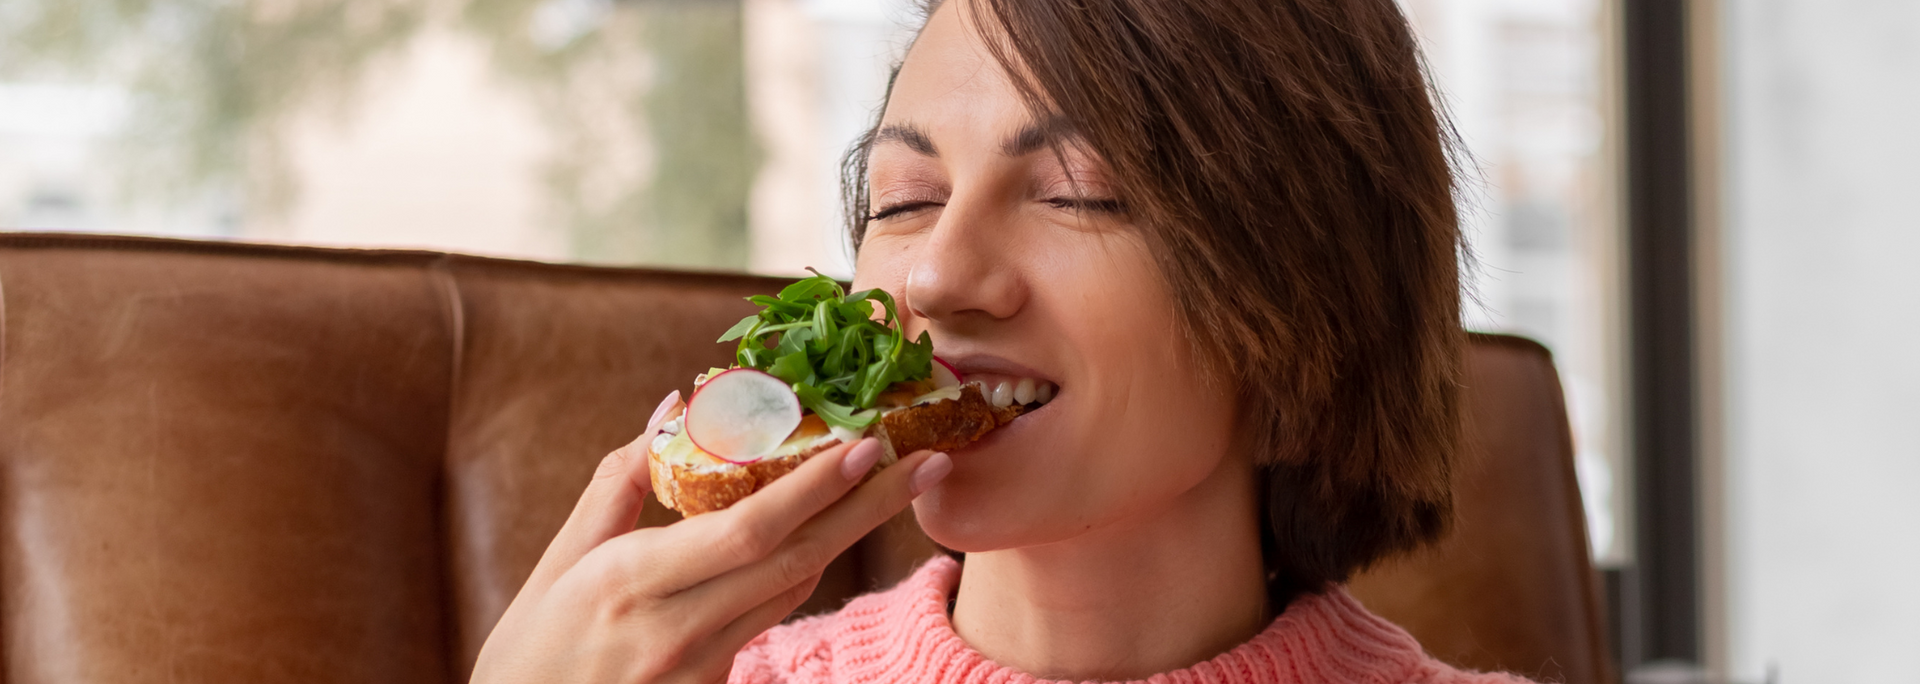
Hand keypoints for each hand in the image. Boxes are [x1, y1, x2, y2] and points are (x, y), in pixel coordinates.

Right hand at [470, 392, 952, 683]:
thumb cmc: (530, 649)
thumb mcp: (559, 562)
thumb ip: (617, 483)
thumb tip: (670, 407)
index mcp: (633, 582)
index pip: (748, 530)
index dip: (815, 488)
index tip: (866, 445)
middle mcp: (678, 628)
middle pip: (796, 560)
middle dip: (868, 507)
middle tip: (925, 461)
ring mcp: (701, 668)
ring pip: (793, 590)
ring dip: (848, 535)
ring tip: (895, 484)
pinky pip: (771, 618)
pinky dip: (802, 570)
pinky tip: (830, 534)